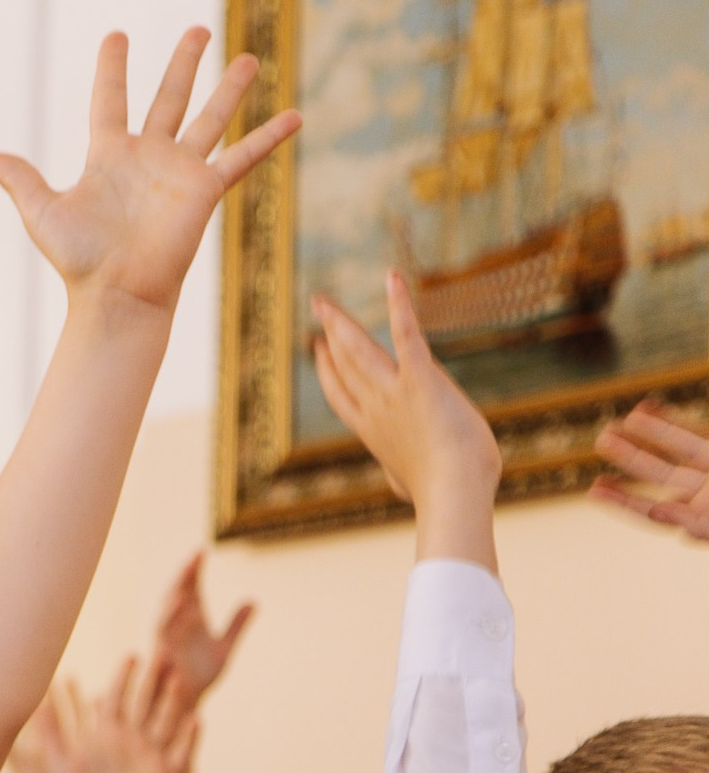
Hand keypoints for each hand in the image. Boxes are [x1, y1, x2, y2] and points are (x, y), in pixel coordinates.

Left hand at [0, 29, 299, 315]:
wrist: (117, 294)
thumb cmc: (78, 260)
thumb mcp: (42, 212)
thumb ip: (20, 179)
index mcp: (108, 156)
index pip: (110, 100)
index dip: (112, 69)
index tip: (117, 37)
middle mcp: (147, 157)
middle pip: (168, 98)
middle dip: (182, 64)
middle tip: (198, 31)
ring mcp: (179, 172)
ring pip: (209, 118)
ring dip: (229, 89)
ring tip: (247, 57)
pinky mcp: (206, 190)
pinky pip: (243, 157)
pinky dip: (269, 138)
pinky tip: (295, 116)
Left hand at [12, 658, 196, 772]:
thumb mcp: (57, 764)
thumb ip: (50, 734)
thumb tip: (33, 703)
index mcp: (107, 733)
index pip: (119, 697)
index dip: (125, 677)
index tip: (131, 656)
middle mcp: (132, 739)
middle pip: (146, 703)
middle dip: (153, 681)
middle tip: (162, 654)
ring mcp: (151, 755)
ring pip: (166, 721)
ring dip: (174, 702)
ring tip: (180, 680)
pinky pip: (182, 752)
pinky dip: (189, 737)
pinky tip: (196, 719)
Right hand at [151, 552, 252, 713]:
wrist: (186, 704)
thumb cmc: (199, 676)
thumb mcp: (224, 648)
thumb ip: (237, 625)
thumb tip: (253, 601)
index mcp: (191, 619)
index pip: (191, 588)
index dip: (194, 570)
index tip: (202, 551)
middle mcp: (177, 624)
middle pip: (178, 591)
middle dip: (186, 573)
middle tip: (196, 554)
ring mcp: (169, 636)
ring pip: (168, 606)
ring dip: (177, 589)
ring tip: (188, 571)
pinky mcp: (163, 651)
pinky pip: (163, 629)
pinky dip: (170, 614)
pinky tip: (180, 602)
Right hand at [311, 273, 500, 563]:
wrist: (454, 491)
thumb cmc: (443, 494)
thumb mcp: (413, 483)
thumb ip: (404, 475)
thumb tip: (403, 485)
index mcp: (372, 431)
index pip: (341, 395)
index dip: (328, 369)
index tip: (319, 349)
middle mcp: (374, 407)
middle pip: (343, 365)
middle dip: (328, 334)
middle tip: (318, 310)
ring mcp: (393, 392)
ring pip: (358, 349)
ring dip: (341, 321)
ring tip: (325, 300)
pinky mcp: (420, 378)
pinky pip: (405, 334)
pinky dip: (398, 305)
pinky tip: (392, 278)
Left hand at [593, 401, 708, 538]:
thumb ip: (693, 523)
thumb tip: (656, 510)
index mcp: (700, 522)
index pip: (650, 512)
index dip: (623, 501)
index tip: (594, 490)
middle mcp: (704, 496)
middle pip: (658, 474)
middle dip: (630, 457)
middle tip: (602, 441)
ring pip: (678, 448)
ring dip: (650, 432)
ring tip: (622, 419)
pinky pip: (695, 433)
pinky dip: (671, 421)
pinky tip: (648, 407)